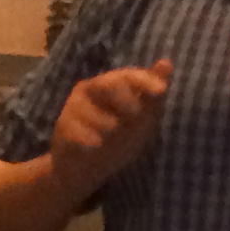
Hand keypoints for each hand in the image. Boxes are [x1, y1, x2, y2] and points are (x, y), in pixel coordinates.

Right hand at [46, 60, 170, 203]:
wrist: (84, 167)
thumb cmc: (117, 139)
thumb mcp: (142, 120)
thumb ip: (152, 95)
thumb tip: (167, 63)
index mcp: (108, 84)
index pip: (127, 75)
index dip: (144, 80)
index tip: (162, 90)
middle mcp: (88, 90)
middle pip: (108, 85)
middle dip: (128, 103)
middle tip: (137, 118)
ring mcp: (73, 107)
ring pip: (98, 112)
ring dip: (111, 129)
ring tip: (112, 138)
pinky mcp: (62, 126)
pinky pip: (81, 131)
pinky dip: (92, 141)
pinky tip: (97, 146)